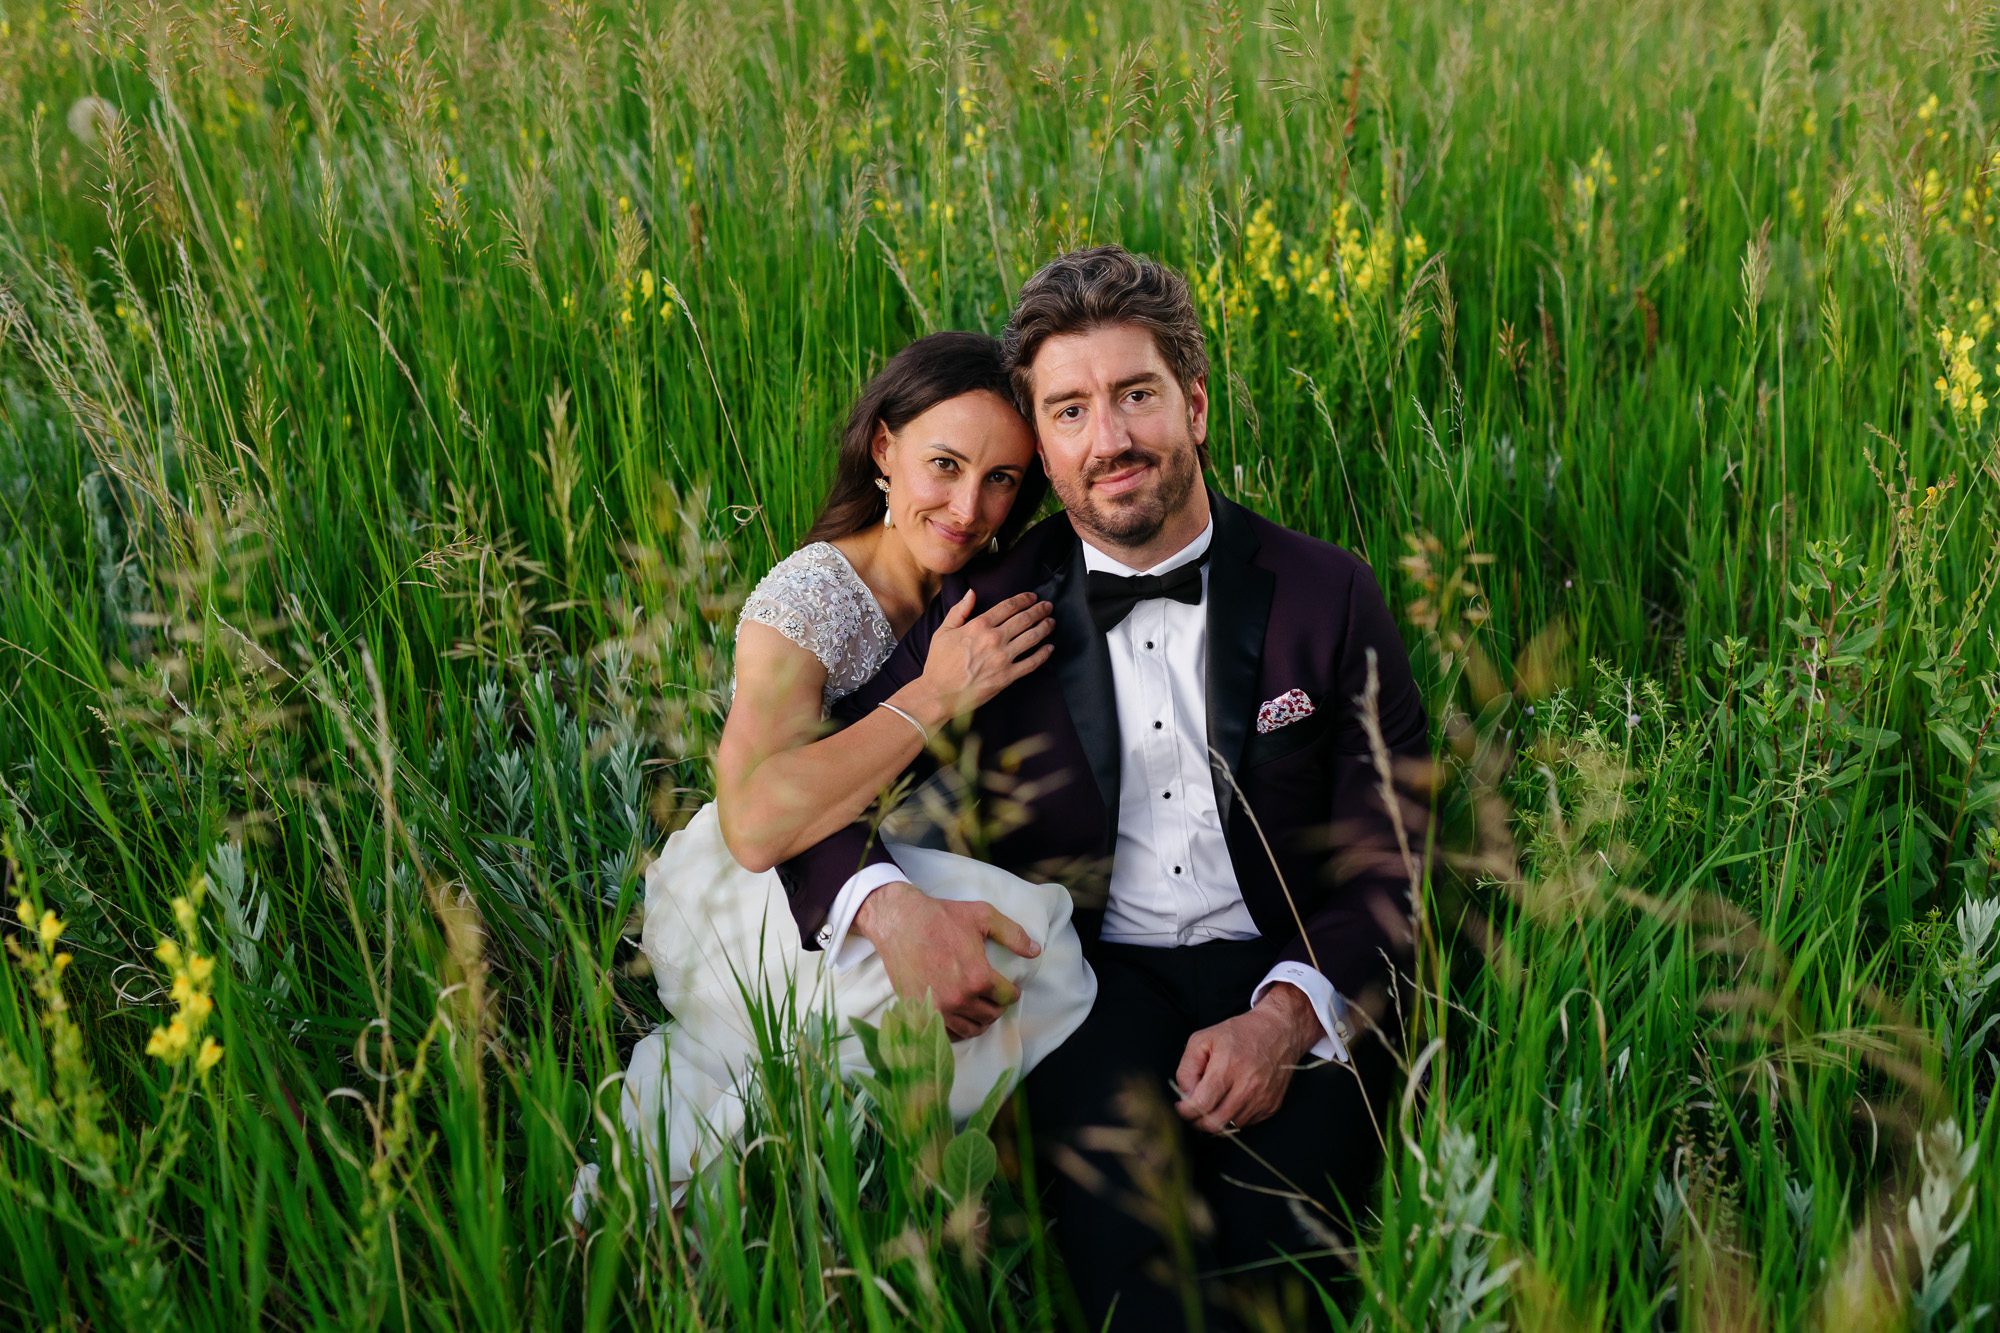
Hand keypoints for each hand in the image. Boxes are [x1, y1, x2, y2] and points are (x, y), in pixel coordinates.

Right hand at [852, 881, 1041, 1040]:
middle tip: (994, 996)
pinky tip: (960, 1016)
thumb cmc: (942, 917)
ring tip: (980, 1007)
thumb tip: (1036, 951)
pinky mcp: (921, 1011)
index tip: (1010, 988)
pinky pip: (947, 1034)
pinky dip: (957, 1028)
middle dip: (997, 1006)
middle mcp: (960, 998)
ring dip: (980, 1020)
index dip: (1012, 991)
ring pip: (971, 1029)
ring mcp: (939, 1008)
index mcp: (978, 977)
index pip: (1007, 997)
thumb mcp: (983, 916)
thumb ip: (1013, 934)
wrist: (900, 923)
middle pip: (991, 1015)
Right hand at [902, 591, 1053, 723]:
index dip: (1023, 599)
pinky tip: (1049, 648)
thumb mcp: (943, 631)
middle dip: (1039, 610)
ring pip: (1032, 638)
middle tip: (1048, 606)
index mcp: (979, 625)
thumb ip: (959, 610)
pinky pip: (1031, 663)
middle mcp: (994, 639)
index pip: (1008, 606)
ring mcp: (1002, 658)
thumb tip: (972, 592)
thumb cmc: (939, 663)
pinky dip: (1043, 654)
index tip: (1032, 597)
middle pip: (1024, 619)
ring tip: (1051, 622)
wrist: (939, 693)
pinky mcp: (1007, 676)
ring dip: (1045, 627)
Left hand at [1172, 984, 1321, 1134]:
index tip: (1181, 1106)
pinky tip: (1232, 1099)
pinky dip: (1234, 1116)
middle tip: (1193, 1109)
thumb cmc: (1239, 1033)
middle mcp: (1247, 1086)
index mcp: (1227, 1067)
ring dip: (1217, 1119)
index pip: (1201, 1105)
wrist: (1279, 1031)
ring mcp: (1261, 1098)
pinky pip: (1246, 1123)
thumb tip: (1185, 1096)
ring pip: (1230, 1126)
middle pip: (1215, 1123)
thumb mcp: (1202, 1039)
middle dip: (1198, 1121)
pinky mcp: (1271, 1106)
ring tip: (1214, 1101)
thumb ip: (1186, 1069)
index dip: (1186, 1111)